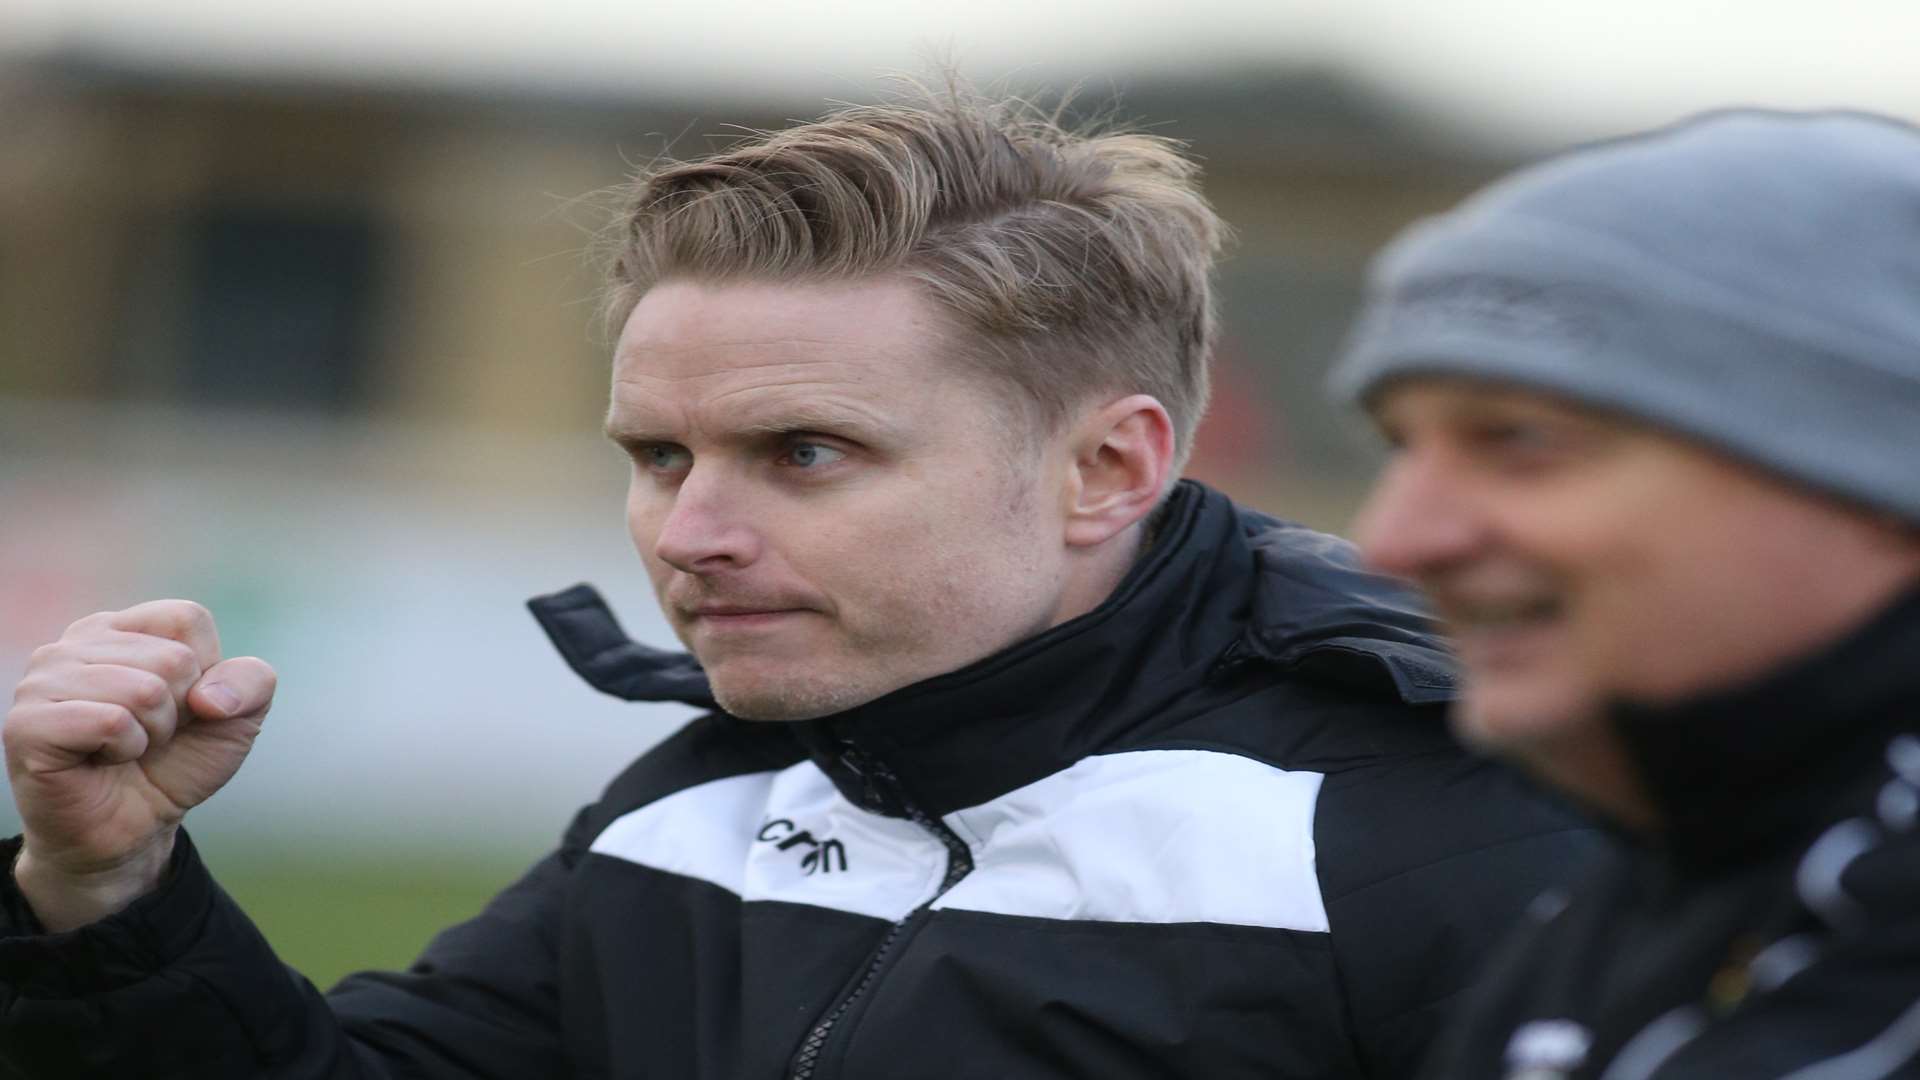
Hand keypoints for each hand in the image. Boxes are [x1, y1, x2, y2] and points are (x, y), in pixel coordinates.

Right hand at [4, 600, 275, 930]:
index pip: (186, 618)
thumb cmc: (176, 763)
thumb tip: (211, 695)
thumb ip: (253, 682)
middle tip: (148, 737)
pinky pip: (111, 721)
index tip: (180, 706)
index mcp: (117, 628)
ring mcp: (42, 681)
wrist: (136, 830)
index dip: (204, 673)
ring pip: (144, 690)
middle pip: (173, 658)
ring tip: (124, 749)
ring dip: (153, 733)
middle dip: (178, 711)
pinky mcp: (26, 725)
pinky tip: (103, 761)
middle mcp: (71, 644)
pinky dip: (125, 749)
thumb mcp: (236, 718)